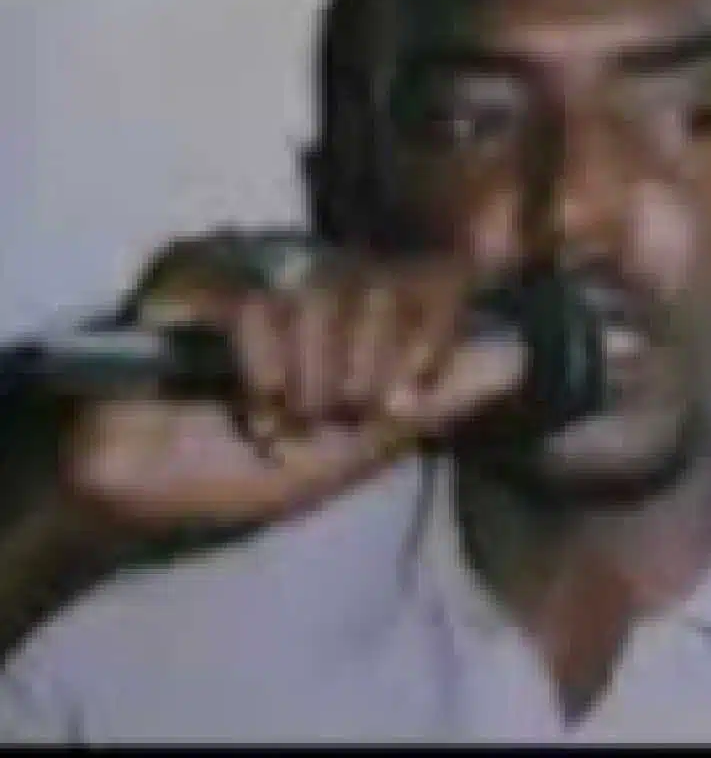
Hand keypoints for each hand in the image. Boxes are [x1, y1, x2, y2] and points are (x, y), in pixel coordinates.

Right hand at [64, 255, 524, 528]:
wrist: (146, 495)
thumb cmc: (252, 467)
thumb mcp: (360, 445)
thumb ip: (434, 397)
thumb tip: (517, 356)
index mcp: (360, 301)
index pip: (434, 272)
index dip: (437, 328)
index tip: (407, 399)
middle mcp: (313, 268)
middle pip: (384, 282)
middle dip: (369, 371)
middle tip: (336, 417)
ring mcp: (252, 262)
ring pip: (327, 292)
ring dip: (316, 381)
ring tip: (287, 420)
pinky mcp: (190, 272)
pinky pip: (258, 303)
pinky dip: (265, 369)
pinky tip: (251, 405)